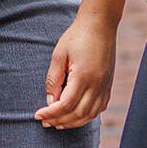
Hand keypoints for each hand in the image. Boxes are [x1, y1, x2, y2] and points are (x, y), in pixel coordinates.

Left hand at [33, 13, 116, 129]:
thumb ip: (53, 79)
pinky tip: (76, 115)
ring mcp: (105, 86)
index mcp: (83, 76)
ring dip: (73, 122)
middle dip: (60, 121)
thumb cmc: (76, 37)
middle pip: (78, 114)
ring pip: (90, 115)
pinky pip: (99, 108)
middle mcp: (97, 85)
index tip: (38, 115)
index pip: (65, 105)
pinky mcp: (108, 85)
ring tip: (58, 123)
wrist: (99, 25)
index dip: (51, 113)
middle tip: (45, 122)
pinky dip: (87, 116)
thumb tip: (51, 101)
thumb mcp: (59, 54)